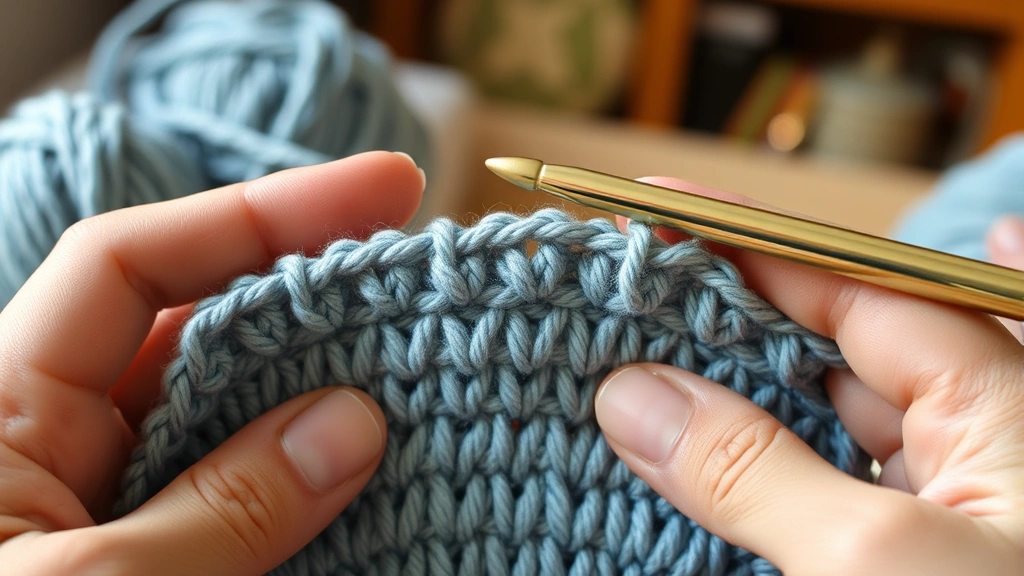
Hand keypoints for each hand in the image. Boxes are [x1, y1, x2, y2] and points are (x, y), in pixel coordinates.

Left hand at [0, 152, 423, 574]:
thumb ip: (224, 508)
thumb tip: (353, 424)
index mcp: (3, 408)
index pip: (129, 262)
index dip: (258, 211)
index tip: (386, 186)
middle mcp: (58, 439)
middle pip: (198, 330)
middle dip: (308, 306)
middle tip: (419, 294)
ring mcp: (110, 497)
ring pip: (231, 417)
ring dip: (321, 406)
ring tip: (420, 387)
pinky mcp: (152, 549)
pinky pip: (239, 495)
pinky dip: (305, 487)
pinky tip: (373, 483)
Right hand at [595, 178, 1023, 574]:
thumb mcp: (872, 559)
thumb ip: (751, 470)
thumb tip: (632, 397)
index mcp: (995, 398)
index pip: (848, 281)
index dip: (743, 239)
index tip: (651, 206)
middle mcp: (968, 430)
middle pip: (819, 341)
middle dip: (720, 317)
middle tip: (621, 296)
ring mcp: (934, 493)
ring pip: (805, 418)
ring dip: (720, 401)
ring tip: (627, 373)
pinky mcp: (896, 549)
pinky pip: (807, 485)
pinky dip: (742, 472)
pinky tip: (683, 459)